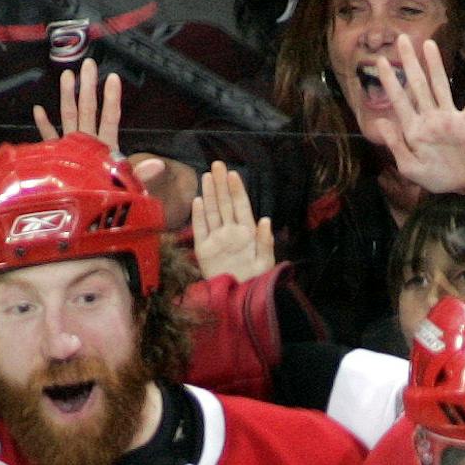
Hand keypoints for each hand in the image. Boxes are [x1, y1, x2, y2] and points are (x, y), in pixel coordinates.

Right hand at [31, 58, 170, 208]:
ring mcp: (72, 150)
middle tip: (89, 63)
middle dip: (88, 87)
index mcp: (105, 149)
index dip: (111, 99)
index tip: (113, 78)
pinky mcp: (57, 160)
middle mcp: (88, 145)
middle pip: (88, 111)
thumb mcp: (127, 189)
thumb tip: (160, 164)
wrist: (86, 223)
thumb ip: (140, 175)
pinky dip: (44, 126)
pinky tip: (38, 110)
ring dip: (68, 97)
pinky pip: (50, 140)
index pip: (109, 119)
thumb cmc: (109, 206)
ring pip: (69, 118)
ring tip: (68, 75)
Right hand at [191, 161, 274, 283]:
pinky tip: (198, 201)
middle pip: (225, 204)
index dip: (237, 190)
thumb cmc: (256, 280)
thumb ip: (265, 241)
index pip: (241, 206)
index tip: (233, 174)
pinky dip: (198, 216)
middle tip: (217, 165)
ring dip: (210, 194)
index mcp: (247, 232)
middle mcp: (231, 232)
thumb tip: (265, 220)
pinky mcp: (204, 251)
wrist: (240, 300)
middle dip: (221, 184)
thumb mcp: (265, 262)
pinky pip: (200, 229)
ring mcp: (217, 240)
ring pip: (212, 212)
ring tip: (207, 176)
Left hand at [374, 34, 464, 195]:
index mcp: (414, 130)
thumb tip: (382, 122)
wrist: (460, 187)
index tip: (381, 61)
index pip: (399, 101)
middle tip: (402, 38)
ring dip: (435, 65)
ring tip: (428, 44)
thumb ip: (396, 146)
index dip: (390, 81)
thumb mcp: (410, 169)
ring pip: (440, 87)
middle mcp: (430, 118)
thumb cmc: (435, 179)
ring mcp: (448, 119)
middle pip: (418, 85)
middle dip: (410, 63)